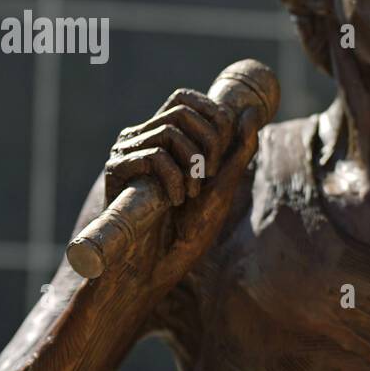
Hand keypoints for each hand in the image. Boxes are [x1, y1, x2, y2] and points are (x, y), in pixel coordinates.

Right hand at [101, 86, 262, 280]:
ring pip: (171, 131)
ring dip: (193, 165)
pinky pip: (154, 154)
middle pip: (181, 109)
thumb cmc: (186, 234)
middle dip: (209, 141)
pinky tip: (174, 202)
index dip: (213, 116)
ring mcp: (127, 153)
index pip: (185, 100)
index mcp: (163, 139)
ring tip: (190, 195)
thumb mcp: (222, 188)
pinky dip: (174, 179)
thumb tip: (253, 111)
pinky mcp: (115, 170)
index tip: (222, 154)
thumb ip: (238, 150)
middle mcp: (141, 139)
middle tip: (209, 176)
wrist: (154, 271)